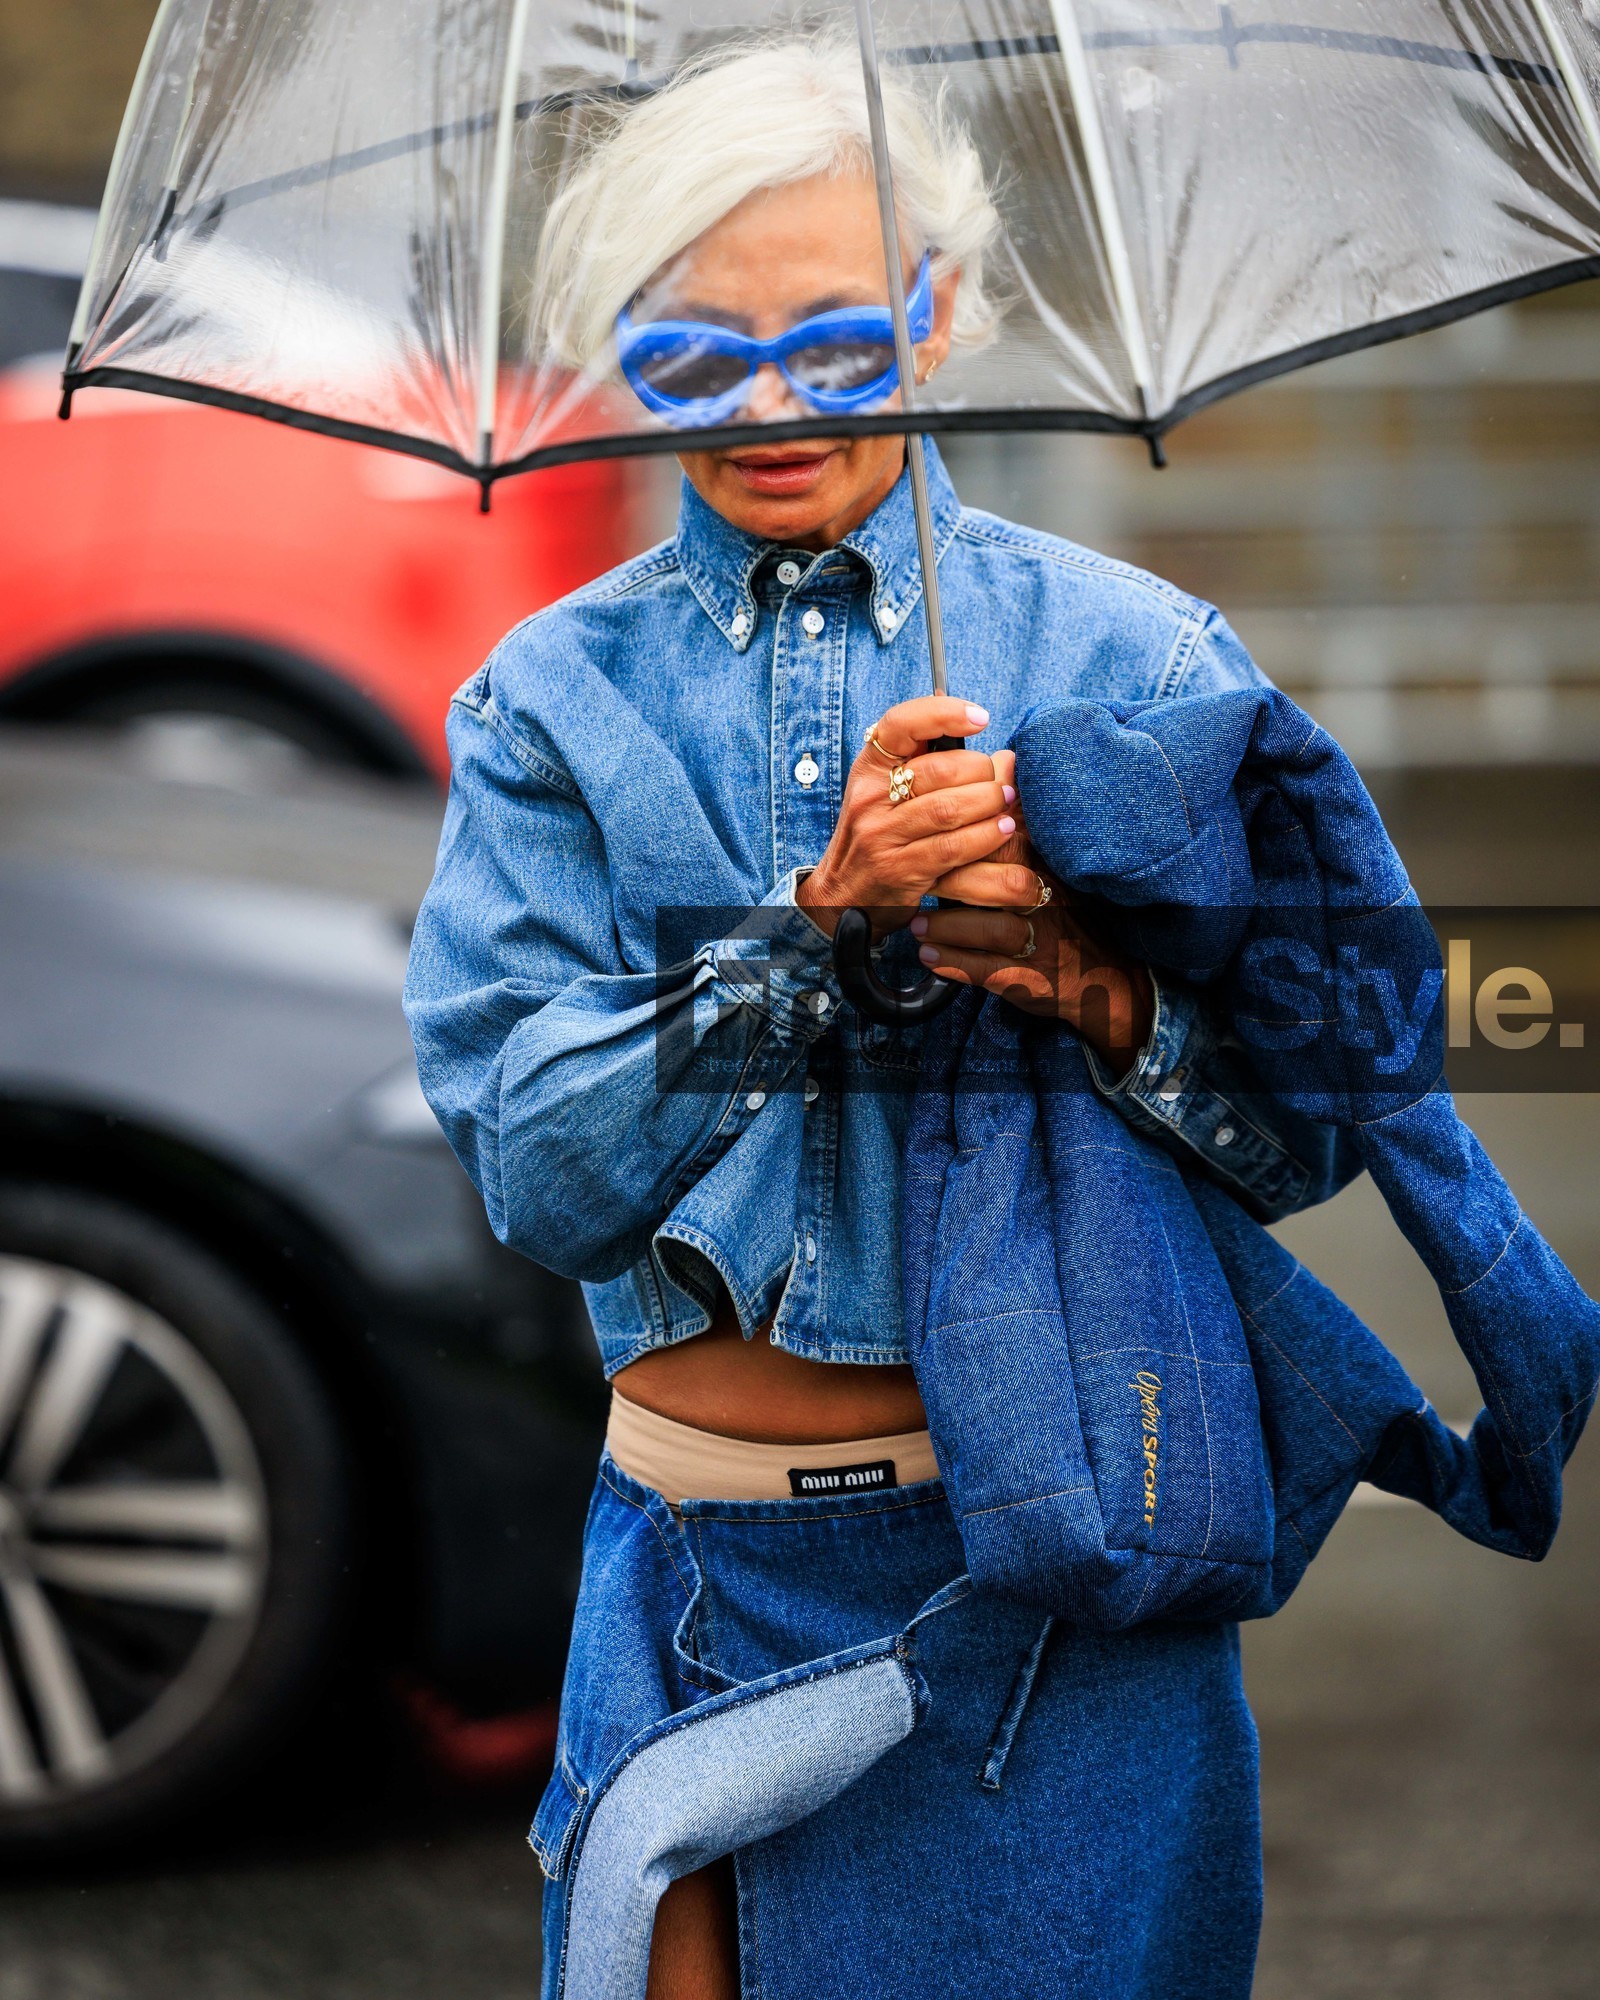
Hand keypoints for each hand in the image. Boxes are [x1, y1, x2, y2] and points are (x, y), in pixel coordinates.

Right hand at [796, 696, 1015, 940]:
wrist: (842, 896)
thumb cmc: (880, 838)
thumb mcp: (890, 795)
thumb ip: (935, 768)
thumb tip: (1007, 757)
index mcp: (870, 769)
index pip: (901, 724)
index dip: (943, 713)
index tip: (980, 718)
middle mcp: (870, 798)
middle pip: (939, 769)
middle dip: (982, 773)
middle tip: (1000, 783)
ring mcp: (881, 836)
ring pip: (949, 809)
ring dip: (989, 803)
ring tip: (1006, 804)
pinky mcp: (898, 870)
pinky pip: (952, 848)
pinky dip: (985, 836)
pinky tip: (1000, 830)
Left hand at [910, 765, 1154, 1067]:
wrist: (1109, 979)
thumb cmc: (1072, 913)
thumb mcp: (1058, 861)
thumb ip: (1027, 818)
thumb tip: (1004, 757)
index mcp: (1051, 863)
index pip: (1009, 836)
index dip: (968, 829)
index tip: (934, 827)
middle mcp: (1050, 899)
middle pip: (998, 878)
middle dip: (951, 878)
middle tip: (915, 879)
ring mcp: (1041, 940)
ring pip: (989, 928)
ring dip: (946, 926)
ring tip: (916, 924)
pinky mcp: (1031, 978)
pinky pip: (986, 970)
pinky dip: (953, 963)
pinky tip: (927, 955)